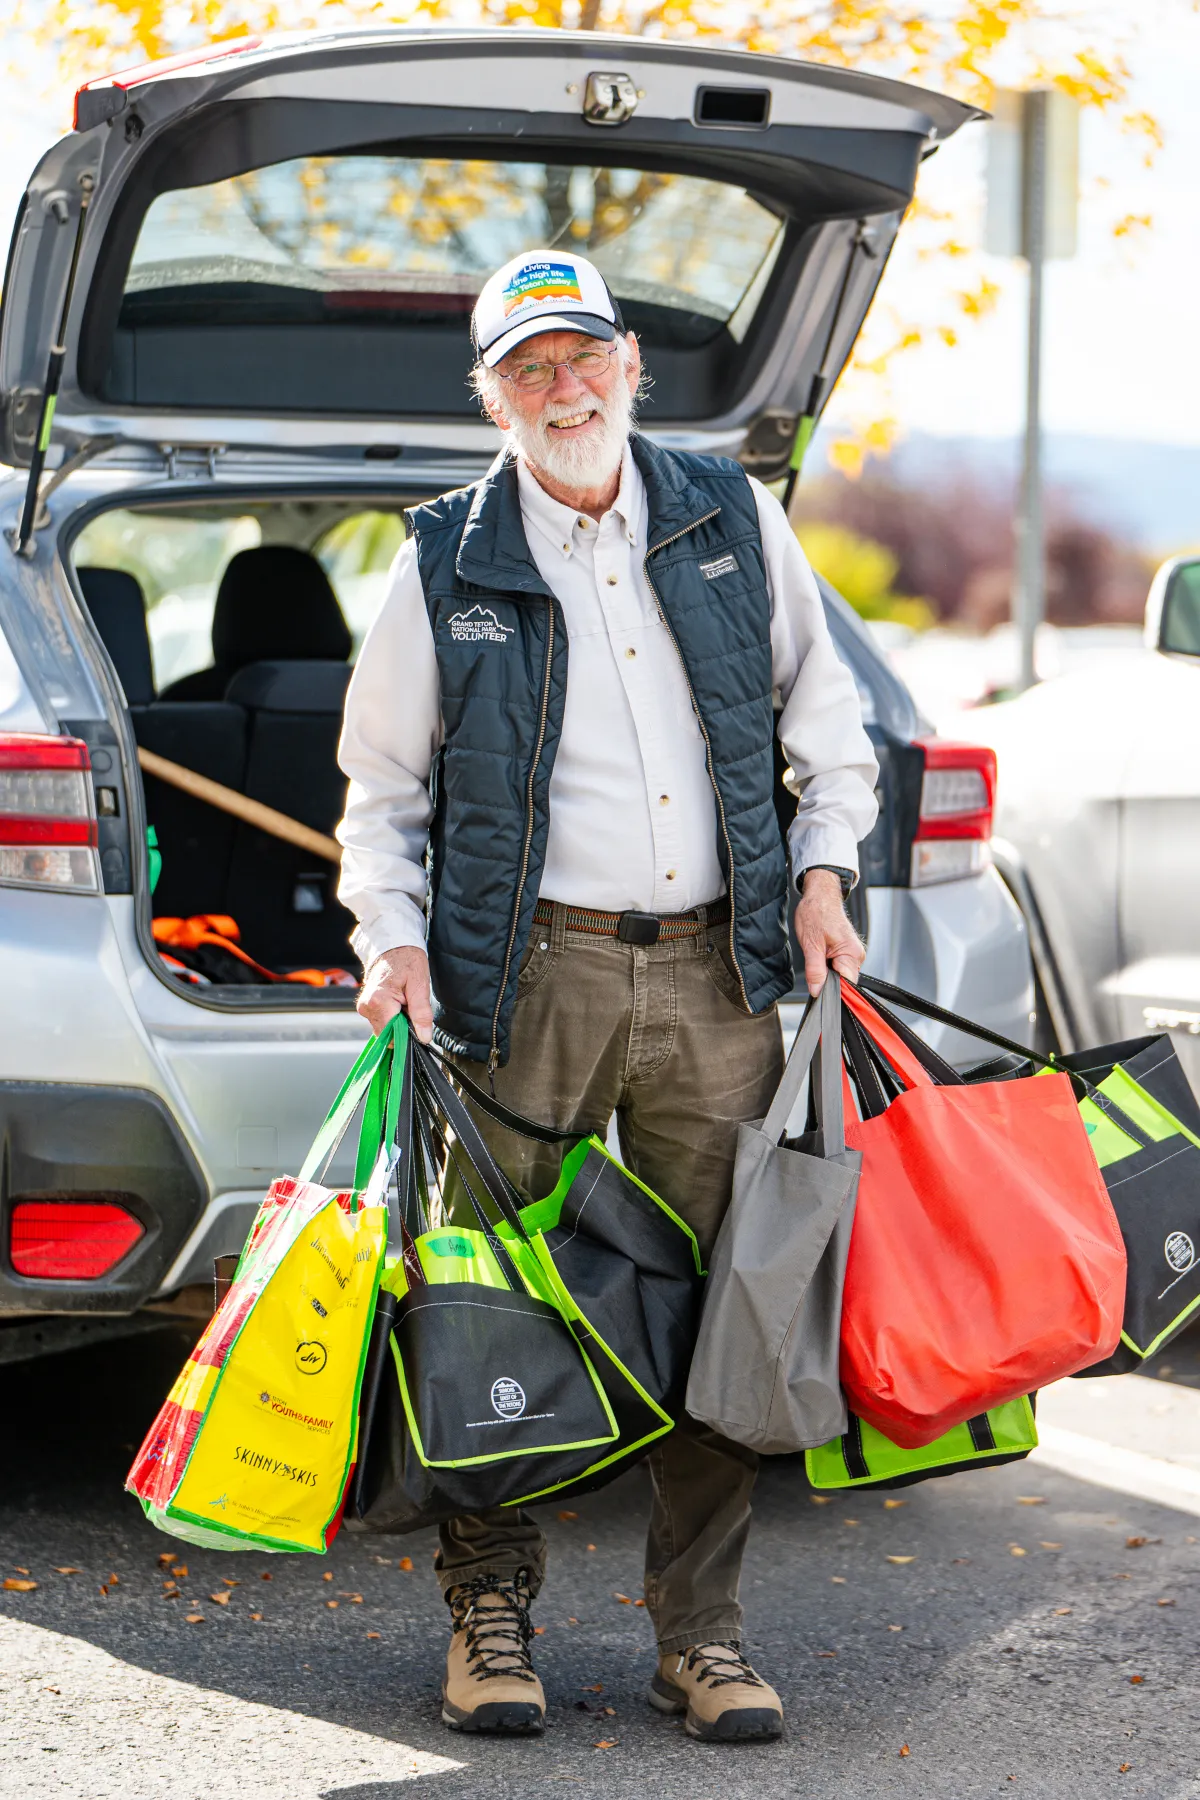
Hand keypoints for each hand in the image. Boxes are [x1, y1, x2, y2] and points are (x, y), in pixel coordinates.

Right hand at [356, 946, 433, 1042]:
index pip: (392, 1036)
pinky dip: (392, 1016)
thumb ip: (422, 1013)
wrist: (393, 946)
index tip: (417, 1023)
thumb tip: (424, 1037)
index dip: (407, 1034)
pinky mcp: (366, 1007)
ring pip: (384, 1029)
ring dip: (397, 1021)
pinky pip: (381, 1021)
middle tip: (410, 1006)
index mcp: (379, 1001)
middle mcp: (367, 1006)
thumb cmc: (407, 961)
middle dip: (402, 1026)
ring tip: (404, 1001)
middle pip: (387, 1035)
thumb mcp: (420, 985)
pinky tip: (397, 1003)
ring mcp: (364, 1007)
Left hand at [794, 869, 865, 997]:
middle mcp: (856, 955)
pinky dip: (827, 966)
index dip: (832, 991)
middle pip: (844, 982)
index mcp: (851, 954)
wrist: (820, 896)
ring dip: (826, 972)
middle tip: (814, 968)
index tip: (819, 991)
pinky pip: (838, 967)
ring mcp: (853, 953)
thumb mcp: (811, 944)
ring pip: (839, 975)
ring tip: (817, 956)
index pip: (847, 985)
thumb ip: (815, 970)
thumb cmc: (816, 912)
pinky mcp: (847, 952)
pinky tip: (820, 955)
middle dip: (827, 981)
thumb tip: (817, 990)